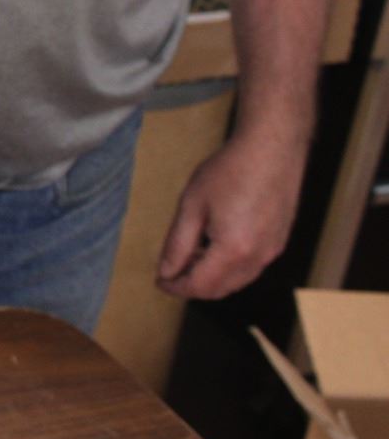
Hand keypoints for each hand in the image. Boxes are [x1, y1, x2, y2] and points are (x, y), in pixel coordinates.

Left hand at [156, 130, 305, 298]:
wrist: (272, 148)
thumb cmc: (231, 170)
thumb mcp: (192, 206)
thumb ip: (177, 244)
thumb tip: (166, 271)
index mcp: (233, 250)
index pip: (200, 286)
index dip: (176, 288)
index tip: (160, 281)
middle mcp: (258, 257)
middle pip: (220, 289)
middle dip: (192, 286)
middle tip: (170, 271)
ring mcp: (272, 251)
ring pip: (237, 281)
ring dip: (211, 278)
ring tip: (189, 255)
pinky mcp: (279, 241)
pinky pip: (251, 268)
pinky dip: (229, 268)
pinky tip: (213, 246)